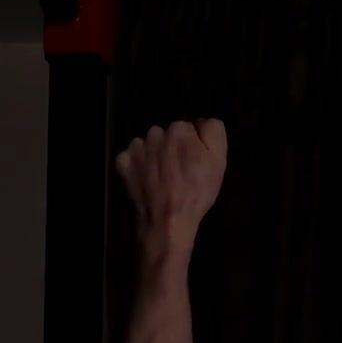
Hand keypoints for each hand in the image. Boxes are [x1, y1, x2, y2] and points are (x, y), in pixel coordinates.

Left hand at [115, 119, 226, 237]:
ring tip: (164, 178)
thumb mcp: (218, 161)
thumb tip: (203, 122)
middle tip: (181, 173)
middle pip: (168, 135)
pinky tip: (147, 179)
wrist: (167, 220)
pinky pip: (132, 157)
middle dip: (173, 148)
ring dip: (156, 155)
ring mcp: (136, 148)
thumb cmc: (196, 192)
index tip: (196, 163)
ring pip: (150, 145)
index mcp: (179, 129)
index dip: (195, 146)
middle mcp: (155, 133)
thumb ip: (213, 132)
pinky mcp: (123, 163)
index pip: (189, 129)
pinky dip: (139, 165)